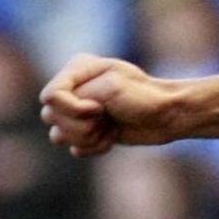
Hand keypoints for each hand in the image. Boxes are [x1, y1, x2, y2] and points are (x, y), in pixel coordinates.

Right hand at [38, 54, 175, 156]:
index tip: (98, 108)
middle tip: (107, 116)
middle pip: (50, 117)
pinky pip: (74, 148)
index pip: (49, 95)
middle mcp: (74, 89)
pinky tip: (113, 137)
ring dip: (88, 136)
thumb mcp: (110, 86)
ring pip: (58, 136)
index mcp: (78, 70)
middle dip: (81, 124)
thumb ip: (74, 96)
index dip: (71, 108)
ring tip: (111, 126)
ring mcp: (79, 111)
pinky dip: (94, 147)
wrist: (169, 116)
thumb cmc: (144, 96)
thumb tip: (52, 114)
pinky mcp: (87, 132)